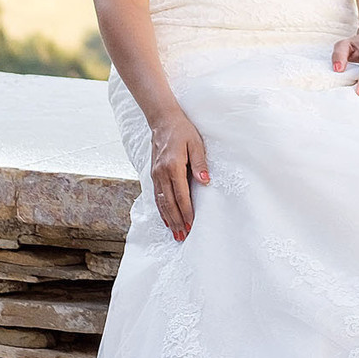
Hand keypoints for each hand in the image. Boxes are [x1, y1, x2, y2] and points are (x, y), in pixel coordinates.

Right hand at [146, 107, 209, 239]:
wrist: (163, 120)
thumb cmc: (182, 131)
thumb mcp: (196, 143)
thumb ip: (200, 163)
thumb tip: (205, 181)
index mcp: (173, 166)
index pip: (181, 195)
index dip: (186, 212)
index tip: (191, 225)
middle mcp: (161, 173)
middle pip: (169, 203)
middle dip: (176, 221)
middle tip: (182, 236)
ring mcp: (155, 175)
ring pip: (161, 202)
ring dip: (168, 219)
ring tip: (175, 233)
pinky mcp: (153, 174)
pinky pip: (157, 196)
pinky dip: (161, 209)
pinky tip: (166, 219)